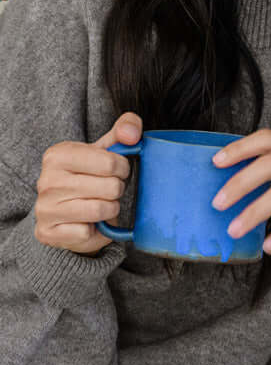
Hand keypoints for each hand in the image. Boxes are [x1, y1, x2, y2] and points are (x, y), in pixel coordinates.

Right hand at [33, 113, 142, 253]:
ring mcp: (44, 207)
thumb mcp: (106, 151)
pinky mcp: (47, 232)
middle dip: (117, 190)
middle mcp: (46, 180)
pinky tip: (88, 223)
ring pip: (100, 210)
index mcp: (57, 155)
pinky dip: (95, 231)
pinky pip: (87, 233)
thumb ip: (124, 131)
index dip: (122, 169)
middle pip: (110, 187)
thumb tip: (132, 132)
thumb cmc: (90, 178)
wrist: (68, 214)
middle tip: (108, 190)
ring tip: (102, 204)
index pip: (110, 162)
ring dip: (110, 210)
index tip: (116, 171)